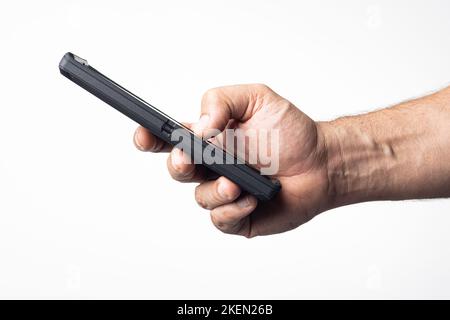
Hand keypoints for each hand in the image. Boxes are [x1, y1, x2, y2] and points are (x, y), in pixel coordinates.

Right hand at [133, 84, 330, 236]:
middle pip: (178, 169)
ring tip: (236, 181)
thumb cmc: (290, 132)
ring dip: (215, 189)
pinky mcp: (239, 216)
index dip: (151, 137)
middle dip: (178, 164)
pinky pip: (221, 219)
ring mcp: (224, 192)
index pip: (171, 138)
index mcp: (210, 138)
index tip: (143, 134)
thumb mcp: (257, 99)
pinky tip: (251, 198)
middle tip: (190, 158)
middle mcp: (213, 166)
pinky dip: (233, 209)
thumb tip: (199, 127)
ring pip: (200, 197)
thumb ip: (222, 101)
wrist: (322, 163)